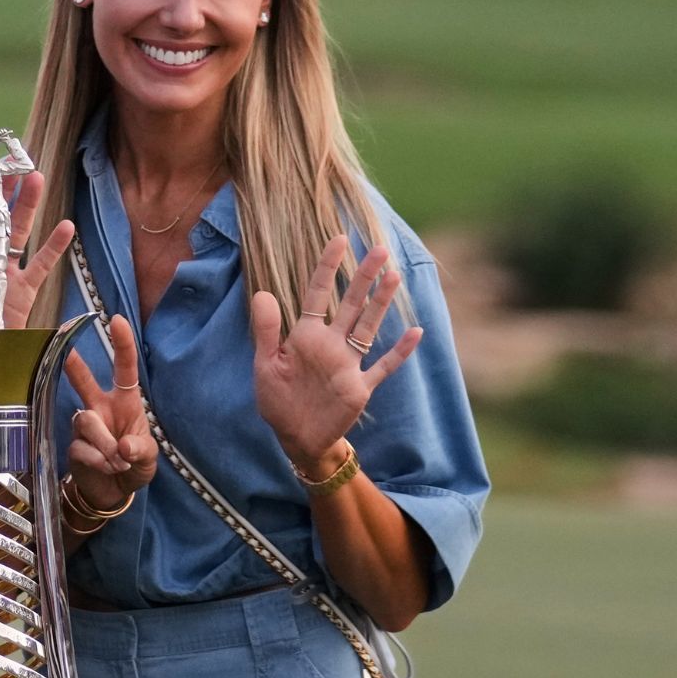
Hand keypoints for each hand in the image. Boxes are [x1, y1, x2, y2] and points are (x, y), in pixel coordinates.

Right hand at [61, 315, 157, 514]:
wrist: (113, 492)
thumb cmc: (135, 464)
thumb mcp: (148, 459)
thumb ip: (140, 450)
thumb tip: (124, 446)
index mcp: (124, 402)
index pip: (124, 370)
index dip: (122, 345)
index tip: (117, 320)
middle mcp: (100, 408)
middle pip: (84, 382)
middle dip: (75, 365)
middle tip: (64, 348)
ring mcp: (84, 426)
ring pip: (87, 422)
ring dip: (106, 445)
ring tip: (118, 462)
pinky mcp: (73, 445)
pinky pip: (83, 448)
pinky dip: (99, 461)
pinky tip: (105, 469)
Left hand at [251, 236, 423, 474]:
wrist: (295, 438)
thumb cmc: (277, 401)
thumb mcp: (266, 365)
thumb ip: (267, 330)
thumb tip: (262, 292)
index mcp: (305, 336)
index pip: (317, 294)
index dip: (327, 268)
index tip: (338, 240)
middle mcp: (330, 345)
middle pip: (350, 304)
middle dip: (364, 277)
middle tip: (380, 249)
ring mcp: (347, 365)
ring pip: (368, 327)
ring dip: (381, 304)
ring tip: (395, 276)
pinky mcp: (359, 388)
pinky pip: (382, 367)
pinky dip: (398, 353)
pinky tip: (414, 333)